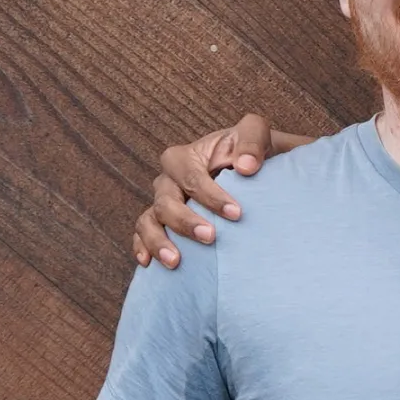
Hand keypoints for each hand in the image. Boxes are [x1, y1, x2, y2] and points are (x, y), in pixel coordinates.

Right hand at [132, 113, 313, 266]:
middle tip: (211, 237)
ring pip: (148, 220)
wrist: (257, 172)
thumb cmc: (254, 154)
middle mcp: (171, 180)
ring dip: (158, 241)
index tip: (236, 214)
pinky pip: (142, 234)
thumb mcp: (257, 136)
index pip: (190, 175)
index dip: (210, 195)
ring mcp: (164, 203)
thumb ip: (252, 141)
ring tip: (175, 261)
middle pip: (165, 201)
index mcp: (189, 157)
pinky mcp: (163, 223)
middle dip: (185, 221)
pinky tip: (149, 264)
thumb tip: (246, 167)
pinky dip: (142, 247)